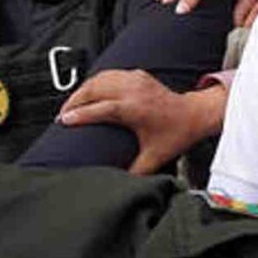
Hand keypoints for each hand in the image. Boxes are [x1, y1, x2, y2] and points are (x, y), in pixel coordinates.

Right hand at [58, 69, 226, 174]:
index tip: (64, 121)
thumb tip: (117, 183)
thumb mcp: (155, 157)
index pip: (100, 108)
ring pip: (100, 78)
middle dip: (75, 100)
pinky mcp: (138, 76)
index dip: (80, 114)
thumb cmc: (177, 133)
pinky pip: (110, 73)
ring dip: (83, 90)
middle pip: (95, 88)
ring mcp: (136, 80)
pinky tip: (89, 92)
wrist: (194, 114)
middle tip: (63, 115)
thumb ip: (135, 172)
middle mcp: (134, 90)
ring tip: (71, 105)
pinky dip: (96, 82)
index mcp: (136, 108)